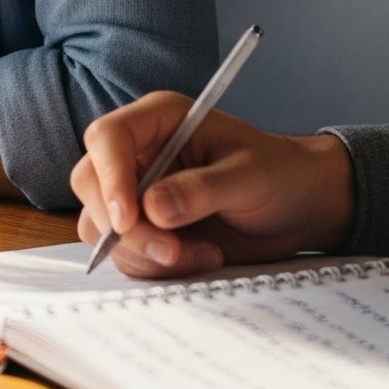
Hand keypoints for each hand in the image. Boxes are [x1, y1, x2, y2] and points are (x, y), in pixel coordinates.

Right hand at [69, 94, 354, 277]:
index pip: (108, 138)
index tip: (129, 218)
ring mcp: (136, 194)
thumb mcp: (249, 176)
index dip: (109, 178)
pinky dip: (158, 267)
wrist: (298, 208)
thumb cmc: (279, 174)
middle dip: (125, 227)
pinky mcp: (145, 230)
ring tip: (204, 254)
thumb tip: (152, 209)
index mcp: (159, 121)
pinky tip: (203, 257)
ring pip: (101, 227)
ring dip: (145, 252)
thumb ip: (202, 189)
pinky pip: (126, 254)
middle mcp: (139, 155)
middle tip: (172, 251)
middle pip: (90, 185)